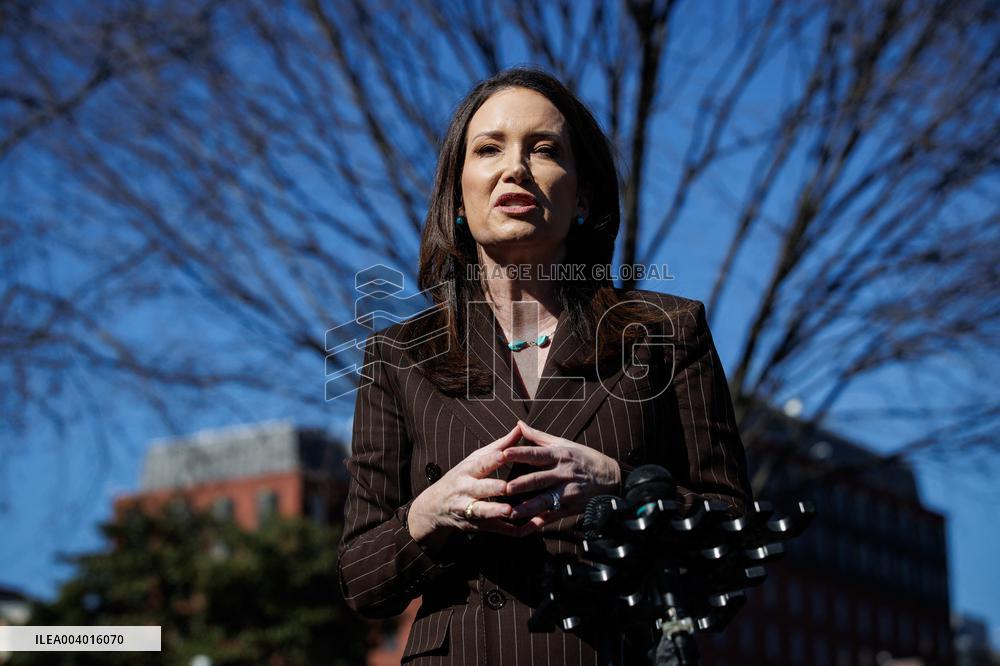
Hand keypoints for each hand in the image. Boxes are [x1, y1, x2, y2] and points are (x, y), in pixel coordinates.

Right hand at [408, 424, 535, 550]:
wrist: (434, 507)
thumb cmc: (462, 477)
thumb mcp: (475, 460)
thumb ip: (499, 446)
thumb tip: (520, 428)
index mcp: (467, 470)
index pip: (479, 464)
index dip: (491, 460)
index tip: (503, 455)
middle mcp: (465, 490)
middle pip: (480, 488)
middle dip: (493, 488)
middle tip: (507, 487)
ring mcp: (468, 509)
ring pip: (481, 511)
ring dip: (494, 511)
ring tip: (509, 511)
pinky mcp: (475, 525)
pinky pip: (491, 528)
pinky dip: (505, 529)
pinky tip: (521, 529)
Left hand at [502, 420, 621, 529]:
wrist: (613, 480)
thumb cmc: (586, 459)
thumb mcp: (566, 444)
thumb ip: (540, 436)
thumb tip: (519, 424)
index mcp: (560, 455)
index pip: (537, 454)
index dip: (520, 454)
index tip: (504, 454)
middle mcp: (563, 474)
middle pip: (539, 479)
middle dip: (521, 484)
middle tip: (504, 488)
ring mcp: (567, 493)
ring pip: (544, 501)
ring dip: (526, 507)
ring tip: (510, 512)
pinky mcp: (569, 508)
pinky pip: (550, 517)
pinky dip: (536, 524)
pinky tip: (522, 530)